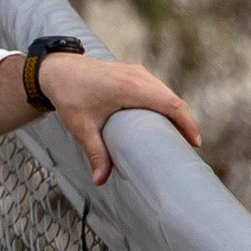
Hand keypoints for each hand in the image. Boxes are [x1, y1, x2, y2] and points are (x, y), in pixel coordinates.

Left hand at [44, 52, 200, 188]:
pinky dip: (164, 102)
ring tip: (178, 136)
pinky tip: (163, 119)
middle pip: (172, 99)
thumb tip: (100, 181)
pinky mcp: (131, 72)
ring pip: (165, 91)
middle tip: (188, 147)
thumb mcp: (81, 127)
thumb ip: (95, 153)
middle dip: (184, 122)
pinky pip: (156, 87)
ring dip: (175, 111)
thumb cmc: (69, 95)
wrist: (56, 69)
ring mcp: (135, 71)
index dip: (187, 123)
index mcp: (130, 87)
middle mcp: (137, 76)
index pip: (170, 104)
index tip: (195, 143)